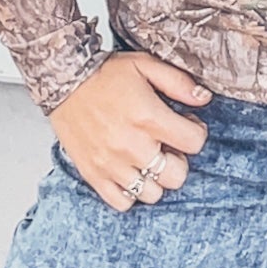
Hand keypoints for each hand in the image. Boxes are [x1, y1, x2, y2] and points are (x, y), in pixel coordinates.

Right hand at [50, 50, 212, 210]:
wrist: (62, 81)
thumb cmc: (103, 74)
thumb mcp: (145, 65)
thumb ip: (178, 82)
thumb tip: (204, 98)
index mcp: (148, 117)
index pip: (194, 143)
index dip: (195, 133)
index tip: (186, 124)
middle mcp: (132, 145)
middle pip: (176, 176)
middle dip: (178, 160)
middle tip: (167, 145)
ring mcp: (111, 164)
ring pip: (152, 193)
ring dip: (155, 178)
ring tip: (147, 159)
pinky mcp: (93, 174)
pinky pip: (121, 202)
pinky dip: (129, 193)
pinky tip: (129, 173)